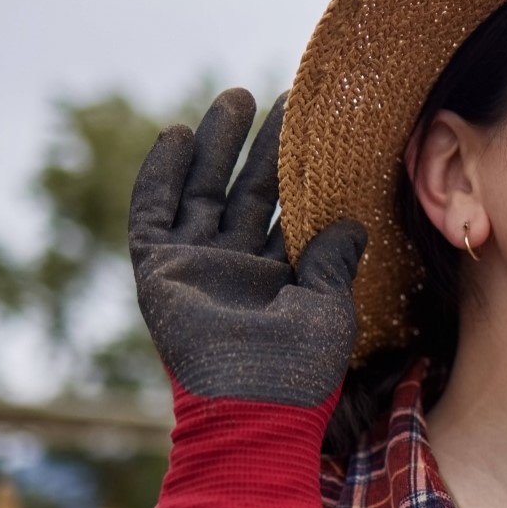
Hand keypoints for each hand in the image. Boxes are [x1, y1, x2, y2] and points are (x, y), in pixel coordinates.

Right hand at [131, 88, 367, 507]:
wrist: (252, 412)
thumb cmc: (300, 375)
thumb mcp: (331, 309)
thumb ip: (336, 261)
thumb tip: (352, 221)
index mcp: (280, 279)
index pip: (287, 211)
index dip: (300, 171)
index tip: (318, 128)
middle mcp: (236, 269)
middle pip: (246, 191)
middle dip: (259, 145)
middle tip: (279, 95)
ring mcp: (196, 269)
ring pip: (204, 192)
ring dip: (215, 146)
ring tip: (234, 99)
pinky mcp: (159, 273)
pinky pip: (154, 215)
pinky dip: (161, 177)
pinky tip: (175, 136)